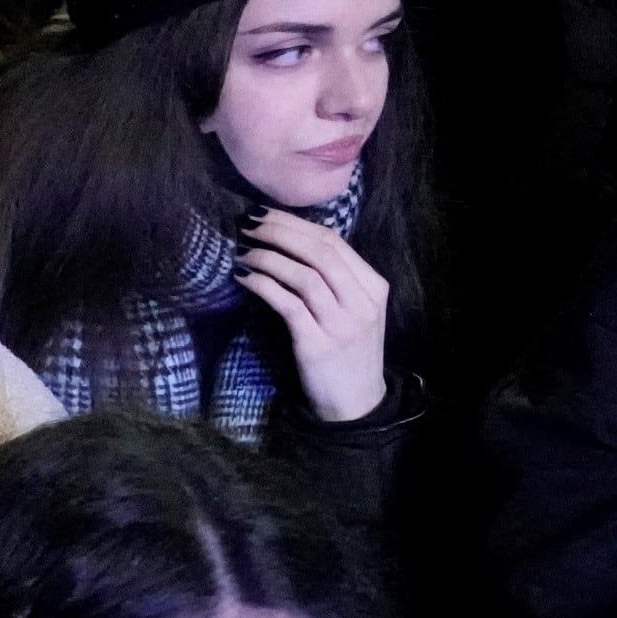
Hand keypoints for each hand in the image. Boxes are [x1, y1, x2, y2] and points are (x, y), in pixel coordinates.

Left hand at [236, 211, 392, 422]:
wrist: (355, 403)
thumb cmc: (347, 351)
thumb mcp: (354, 310)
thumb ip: (335, 278)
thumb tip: (289, 239)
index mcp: (374, 287)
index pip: (334, 242)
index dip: (296, 224)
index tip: (266, 214)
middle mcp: (362, 303)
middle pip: (320, 253)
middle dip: (280, 232)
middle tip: (248, 224)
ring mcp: (342, 325)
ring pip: (304, 276)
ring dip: (268, 257)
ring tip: (242, 251)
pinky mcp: (317, 345)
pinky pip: (287, 304)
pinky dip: (263, 285)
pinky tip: (243, 278)